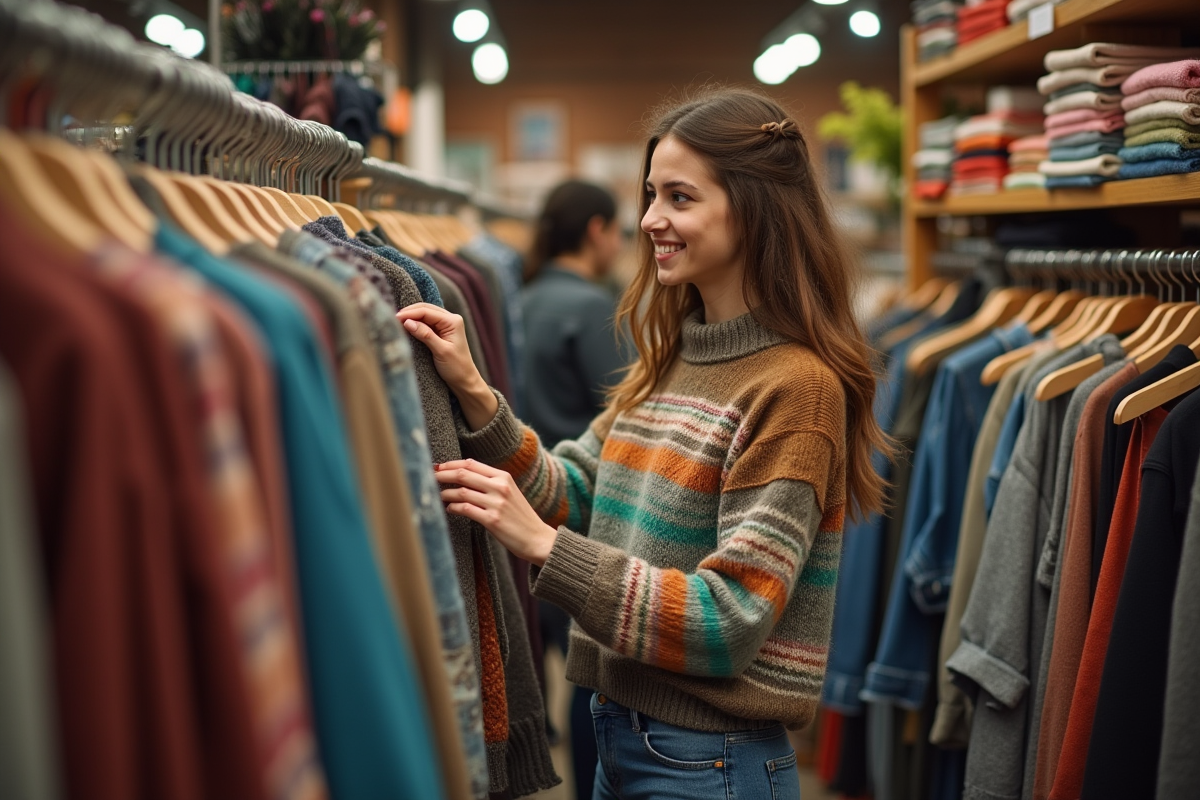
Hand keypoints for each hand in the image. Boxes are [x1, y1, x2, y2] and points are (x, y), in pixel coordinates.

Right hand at [397, 303, 497, 429]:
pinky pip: (426, 323)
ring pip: (425, 314)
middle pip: (425, 309)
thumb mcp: (440, 351)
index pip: (427, 312)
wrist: (465, 381)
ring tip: (396, 321)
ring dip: (411, 316)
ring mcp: (446, 325)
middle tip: (392, 318)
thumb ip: (425, 335)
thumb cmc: (456, 368)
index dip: (410, 313)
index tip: (394, 318)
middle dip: (409, 312)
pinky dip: (415, 323)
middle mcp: (450, 319)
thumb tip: (408, 322)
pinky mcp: (441, 332)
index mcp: (453, 321)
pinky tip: (406, 325)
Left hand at [436, 459, 558, 565]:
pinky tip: (450, 509)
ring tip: (438, 495)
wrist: (537, 538)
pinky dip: (453, 508)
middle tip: (429, 477)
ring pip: (461, 492)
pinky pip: (466, 509)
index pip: (471, 463)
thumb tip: (462, 476)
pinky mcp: (492, 520)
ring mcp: (496, 503)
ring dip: (445, 493)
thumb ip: (490, 483)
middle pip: (463, 474)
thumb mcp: (509, 493)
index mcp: (504, 477)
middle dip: (442, 475)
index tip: (438, 467)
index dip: (451, 463)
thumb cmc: (520, 517)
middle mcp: (500, 487)